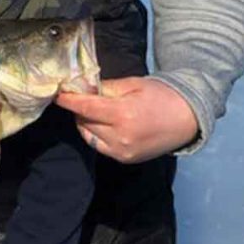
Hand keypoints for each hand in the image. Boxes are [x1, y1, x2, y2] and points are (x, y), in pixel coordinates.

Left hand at [55, 76, 198, 162]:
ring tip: (93, 110)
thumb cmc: (160, 95)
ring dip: (85, 123)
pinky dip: (95, 135)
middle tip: (81, 97)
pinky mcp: (126, 159)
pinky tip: (102, 124)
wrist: (186, 118)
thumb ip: (107, 87)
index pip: (86, 108)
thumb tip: (84, 87)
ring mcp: (122, 151)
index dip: (68, 101)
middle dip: (79, 110)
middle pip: (85, 122)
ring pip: (89, 136)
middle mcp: (120, 137)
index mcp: (122, 114)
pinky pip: (99, 146)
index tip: (57, 94)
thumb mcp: (133, 84)